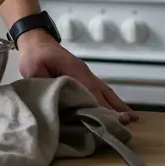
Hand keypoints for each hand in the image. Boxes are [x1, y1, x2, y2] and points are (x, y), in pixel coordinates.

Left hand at [17, 30, 137, 122]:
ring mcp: (85, 74)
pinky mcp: (82, 76)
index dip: (103, 109)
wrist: (35, 39)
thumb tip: (53, 101)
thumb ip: (43, 85)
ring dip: (117, 104)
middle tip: (127, 126)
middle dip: (115, 109)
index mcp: (75, 71)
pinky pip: (100, 88)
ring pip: (105, 90)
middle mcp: (85, 73)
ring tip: (131, 118)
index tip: (114, 123)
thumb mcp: (33, 69)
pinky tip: (116, 107)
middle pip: (103, 93)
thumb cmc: (34, 55)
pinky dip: (109, 99)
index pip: (93, 93)